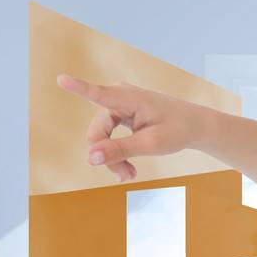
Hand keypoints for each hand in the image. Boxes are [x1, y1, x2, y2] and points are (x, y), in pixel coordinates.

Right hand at [55, 74, 210, 182]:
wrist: (195, 126)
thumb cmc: (177, 130)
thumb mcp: (151, 144)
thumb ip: (120, 150)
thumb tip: (90, 158)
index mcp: (129, 98)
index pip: (99, 94)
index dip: (78, 88)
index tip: (61, 78)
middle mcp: (120, 96)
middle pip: (98, 131)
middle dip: (108, 156)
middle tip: (126, 178)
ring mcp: (119, 104)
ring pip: (103, 136)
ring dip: (113, 157)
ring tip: (129, 176)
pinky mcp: (121, 113)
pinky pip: (110, 135)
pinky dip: (118, 152)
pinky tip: (128, 169)